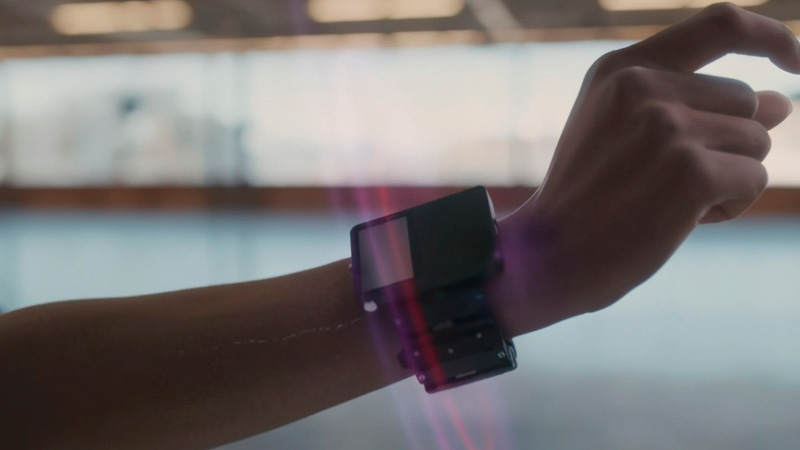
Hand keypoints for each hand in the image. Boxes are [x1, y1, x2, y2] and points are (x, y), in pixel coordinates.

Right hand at [490, 3, 798, 336]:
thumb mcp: (623, 134)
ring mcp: (666, 126)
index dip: (770, 35)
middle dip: (729, 144)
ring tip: (667, 202)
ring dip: (728, 177)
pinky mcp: (691, 171)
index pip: (719, 24)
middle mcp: (643, 86)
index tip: (797, 59)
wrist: (547, 256)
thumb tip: (782, 103)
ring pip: (756, 141)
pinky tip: (679, 221)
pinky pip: (753, 179)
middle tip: (670, 183)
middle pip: (745, 100)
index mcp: (621, 68)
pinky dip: (730, 205)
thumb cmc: (587, 200)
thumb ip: (694, 107)